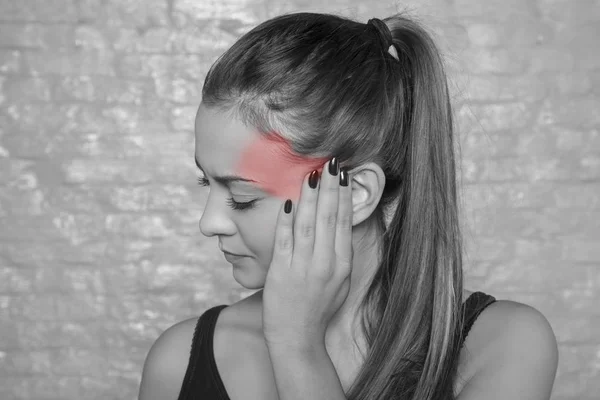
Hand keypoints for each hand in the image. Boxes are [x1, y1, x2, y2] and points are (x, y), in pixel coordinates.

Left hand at [262, 157, 353, 349]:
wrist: (297, 336)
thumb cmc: (319, 307)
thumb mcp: (340, 280)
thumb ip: (340, 252)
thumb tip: (341, 221)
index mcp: (342, 264)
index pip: (344, 222)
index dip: (344, 195)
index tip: (345, 174)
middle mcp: (325, 264)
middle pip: (328, 217)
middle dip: (330, 187)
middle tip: (331, 163)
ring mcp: (303, 267)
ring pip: (307, 224)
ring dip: (310, 196)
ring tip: (312, 174)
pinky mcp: (281, 271)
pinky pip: (284, 239)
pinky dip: (287, 219)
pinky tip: (289, 201)